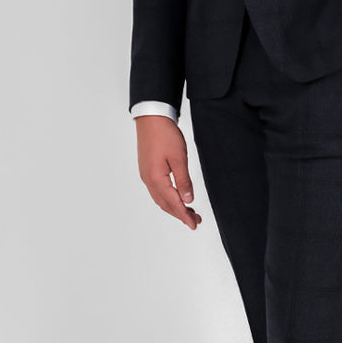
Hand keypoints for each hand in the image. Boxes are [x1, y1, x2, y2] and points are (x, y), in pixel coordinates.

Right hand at [135, 115, 202, 229]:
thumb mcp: (179, 158)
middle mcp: (148, 179)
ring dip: (174, 207)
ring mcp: (146, 175)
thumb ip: (184, 181)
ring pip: (160, 198)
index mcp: (156, 178)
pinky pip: (157, 191)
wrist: (151, 117)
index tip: (194, 224)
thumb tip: (188, 199)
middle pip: (165, 204)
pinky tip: (176, 197)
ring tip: (189, 211)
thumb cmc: (165, 134)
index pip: (173, 203)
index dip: (184, 215)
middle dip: (180, 214)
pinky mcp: (147, 169)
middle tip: (195, 220)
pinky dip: (168, 198)